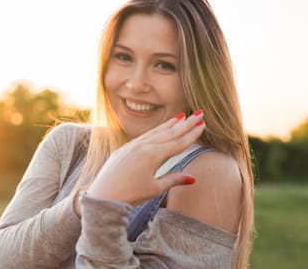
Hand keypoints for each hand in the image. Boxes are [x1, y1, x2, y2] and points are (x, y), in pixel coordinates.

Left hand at [86, 111, 204, 204]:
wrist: (103, 194)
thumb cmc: (130, 194)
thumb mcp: (155, 189)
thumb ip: (173, 179)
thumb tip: (193, 178)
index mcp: (153, 155)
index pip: (178, 142)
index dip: (192, 134)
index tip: (203, 124)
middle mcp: (143, 146)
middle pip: (169, 133)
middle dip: (185, 124)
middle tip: (199, 113)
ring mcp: (132, 145)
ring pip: (155, 132)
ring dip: (170, 124)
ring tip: (182, 117)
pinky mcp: (124, 149)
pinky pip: (144, 136)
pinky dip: (155, 130)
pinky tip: (160, 129)